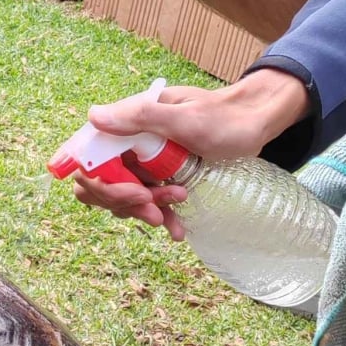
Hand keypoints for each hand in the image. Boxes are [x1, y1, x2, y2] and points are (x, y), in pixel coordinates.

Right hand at [69, 69, 309, 237]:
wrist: (255, 125)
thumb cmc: (223, 116)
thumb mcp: (183, 117)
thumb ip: (139, 118)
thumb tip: (93, 116)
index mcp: (128, 122)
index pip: (89, 157)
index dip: (100, 182)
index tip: (133, 193)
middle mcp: (129, 143)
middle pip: (103, 183)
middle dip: (125, 201)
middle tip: (154, 209)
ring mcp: (144, 162)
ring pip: (125, 198)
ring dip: (146, 210)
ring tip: (176, 208)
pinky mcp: (160, 177)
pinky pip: (148, 204)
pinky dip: (161, 217)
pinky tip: (177, 228)